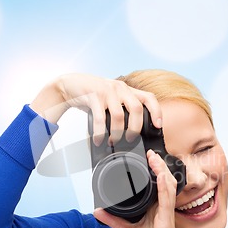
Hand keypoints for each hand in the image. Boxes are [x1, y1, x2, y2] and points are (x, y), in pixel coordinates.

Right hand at [30, 73, 161, 144]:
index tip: (158, 126)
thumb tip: (134, 130)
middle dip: (135, 128)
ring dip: (117, 133)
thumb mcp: (111, 98)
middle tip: (130, 139)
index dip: (157, 111)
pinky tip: (99, 140)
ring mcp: (107, 91)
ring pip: (119, 116)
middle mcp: (120, 88)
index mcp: (127, 90)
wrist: (69, 85)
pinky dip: (100, 132)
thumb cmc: (93, 95)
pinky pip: (100, 118)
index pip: (149, 97)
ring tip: (113, 141)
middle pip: (137, 109)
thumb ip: (123, 108)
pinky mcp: (93, 96)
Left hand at [94, 149, 181, 227]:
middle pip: (163, 181)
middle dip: (158, 165)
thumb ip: (113, 220)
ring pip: (167, 186)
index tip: (146, 158)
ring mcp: (166, 213)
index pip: (156, 185)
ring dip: (161, 170)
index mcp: (155, 209)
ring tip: (154, 157)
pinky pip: (167, 200)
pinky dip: (164, 187)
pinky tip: (161, 177)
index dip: (154, 171)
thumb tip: (97, 210)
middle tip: (150, 152)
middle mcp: (162, 208)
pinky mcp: (167, 220)